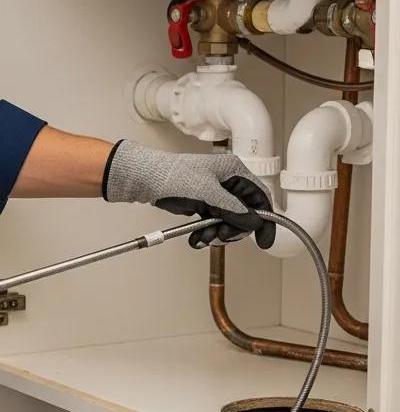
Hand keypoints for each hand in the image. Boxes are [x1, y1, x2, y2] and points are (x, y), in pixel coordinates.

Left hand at [103, 140, 274, 248]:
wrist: (145, 179)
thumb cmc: (174, 177)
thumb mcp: (208, 194)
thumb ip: (233, 210)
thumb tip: (255, 223)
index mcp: (234, 171)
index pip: (260, 197)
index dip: (264, 220)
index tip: (264, 240)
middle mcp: (228, 181)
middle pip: (245, 213)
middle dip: (233, 229)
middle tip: (220, 236)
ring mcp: (215, 193)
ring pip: (228, 221)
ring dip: (218, 234)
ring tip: (203, 238)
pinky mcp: (203, 203)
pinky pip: (213, 223)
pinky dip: (206, 233)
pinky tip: (197, 239)